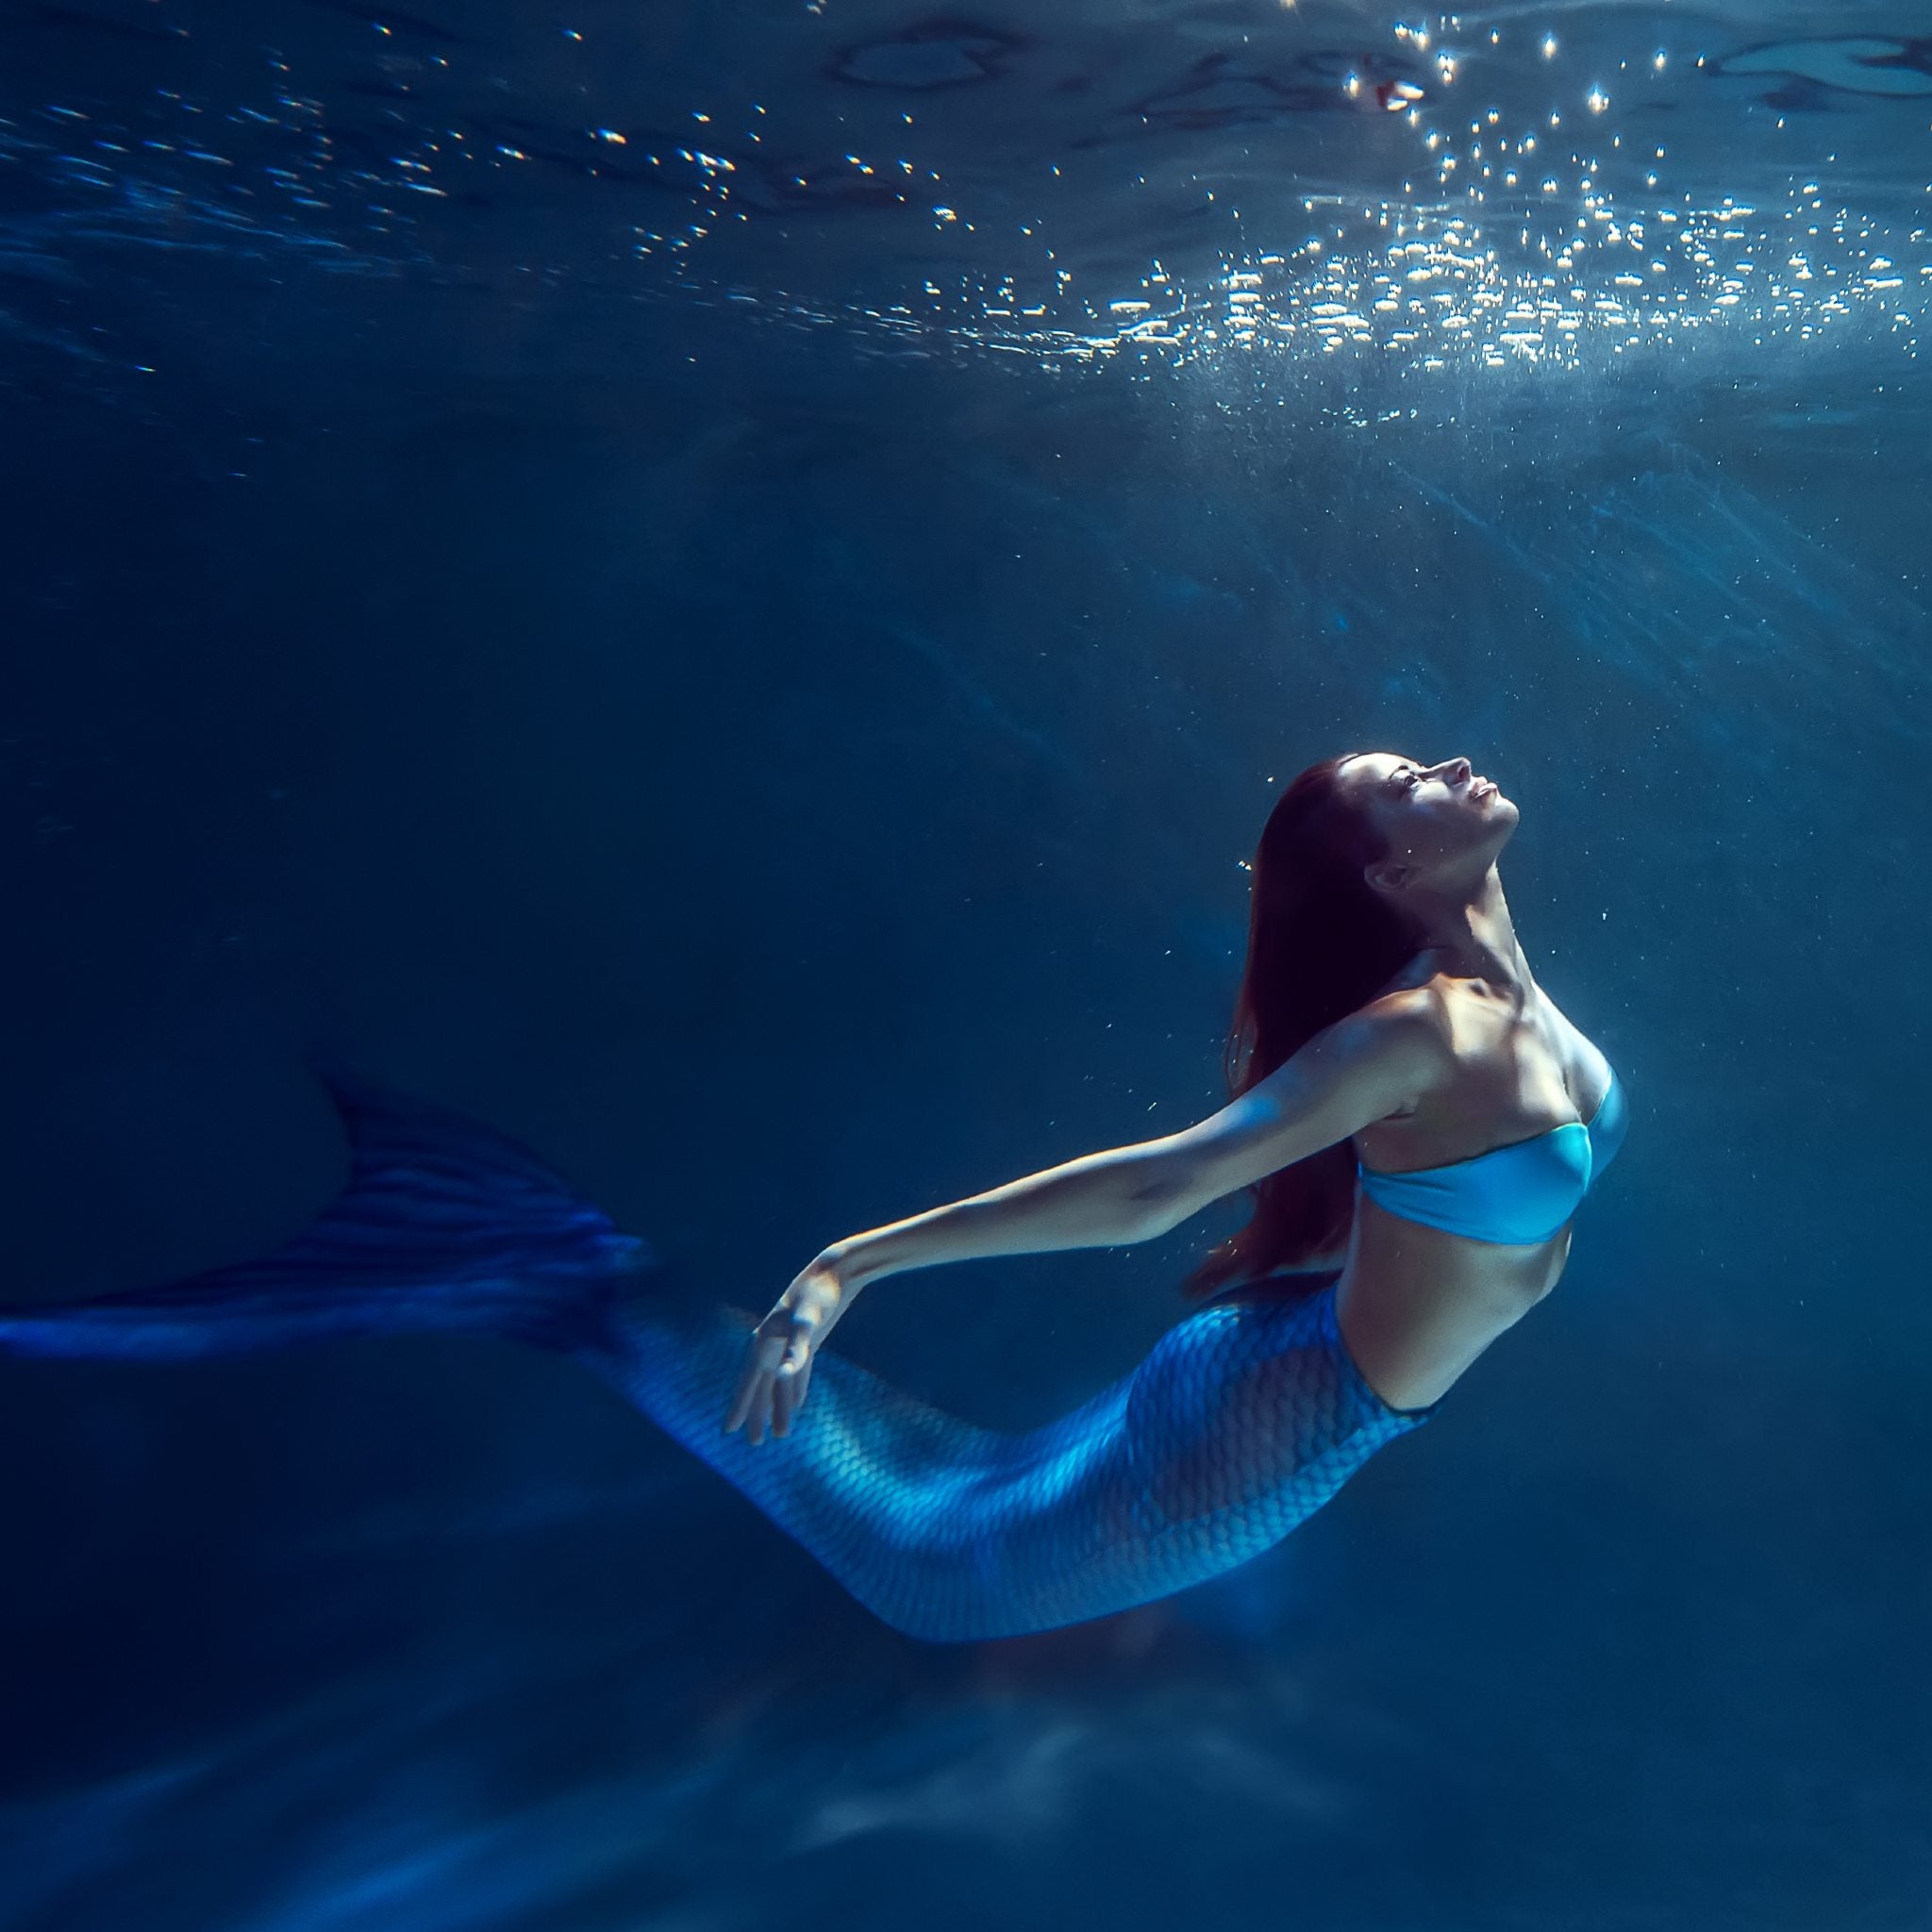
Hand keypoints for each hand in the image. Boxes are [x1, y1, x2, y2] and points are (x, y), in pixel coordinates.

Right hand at [724, 1252, 855, 1444]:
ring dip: (778, 1406)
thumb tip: (783, 1377)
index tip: (729, 1432)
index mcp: (764, 1343)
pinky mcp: (808, 1341)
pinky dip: (795, 1389)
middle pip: (762, 1387)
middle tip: (754, 1443)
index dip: (739, 1408)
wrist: (834, 1272)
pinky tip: (797, 1404)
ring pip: (780, 1383)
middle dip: (758, 1414)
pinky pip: (796, 1371)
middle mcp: (772, 1345)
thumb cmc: (817, 1295)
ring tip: (780, 1433)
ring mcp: (789, 1343)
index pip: (748, 1383)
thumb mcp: (807, 1323)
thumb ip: (796, 1352)